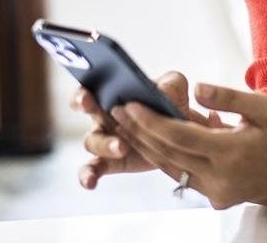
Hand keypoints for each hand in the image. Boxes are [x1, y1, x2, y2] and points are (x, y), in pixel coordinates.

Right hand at [71, 71, 225, 189]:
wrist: (183, 134)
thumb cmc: (172, 104)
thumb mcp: (175, 88)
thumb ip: (170, 84)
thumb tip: (161, 92)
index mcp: (113, 92)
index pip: (89, 86)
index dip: (83, 90)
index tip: (87, 96)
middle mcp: (103, 114)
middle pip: (85, 108)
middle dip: (84, 106)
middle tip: (94, 106)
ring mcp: (104, 139)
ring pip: (92, 141)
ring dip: (104, 144)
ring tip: (122, 147)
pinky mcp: (111, 162)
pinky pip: (92, 169)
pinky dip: (88, 176)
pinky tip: (90, 183)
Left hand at [112, 82, 266, 208]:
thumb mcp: (262, 106)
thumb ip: (227, 97)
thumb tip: (195, 87)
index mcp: (230, 153)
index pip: (177, 136)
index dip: (149, 120)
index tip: (129, 103)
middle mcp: (220, 177)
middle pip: (167, 153)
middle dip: (138, 131)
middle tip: (116, 110)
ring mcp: (218, 192)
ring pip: (170, 168)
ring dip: (146, 147)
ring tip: (125, 125)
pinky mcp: (218, 198)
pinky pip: (183, 177)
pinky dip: (165, 159)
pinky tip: (152, 142)